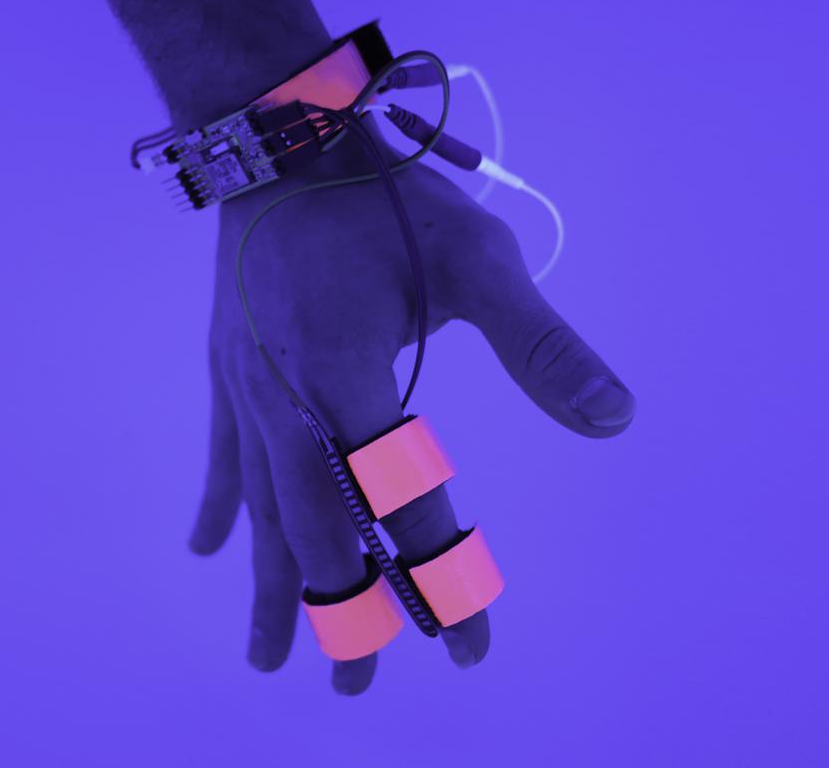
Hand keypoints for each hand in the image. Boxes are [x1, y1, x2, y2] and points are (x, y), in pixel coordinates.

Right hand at [188, 125, 635, 693]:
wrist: (280, 142)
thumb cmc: (384, 198)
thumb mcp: (478, 261)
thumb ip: (543, 346)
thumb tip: (616, 418)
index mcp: (349, 378)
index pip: (404, 504)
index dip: (440, 579)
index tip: (469, 644)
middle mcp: (289, 401)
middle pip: (316, 531)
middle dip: (341, 614)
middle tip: (355, 687)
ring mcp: (248, 392)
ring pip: (263, 512)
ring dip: (275, 586)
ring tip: (270, 657)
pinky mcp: (228, 374)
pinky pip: (223, 459)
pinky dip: (222, 511)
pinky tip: (211, 554)